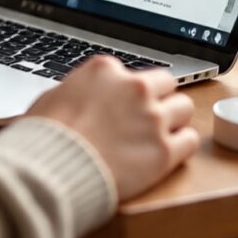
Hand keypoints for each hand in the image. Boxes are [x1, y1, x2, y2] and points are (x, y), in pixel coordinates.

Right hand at [26, 56, 198, 200]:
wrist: (52, 168)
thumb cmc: (46, 135)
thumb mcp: (54, 96)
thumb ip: (79, 90)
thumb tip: (81, 97)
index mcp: (105, 69)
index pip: (133, 73)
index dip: (129, 92)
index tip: (126, 105)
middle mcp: (134, 88)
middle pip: (167, 84)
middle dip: (159, 99)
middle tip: (148, 117)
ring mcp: (152, 118)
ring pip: (184, 108)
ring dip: (174, 120)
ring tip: (159, 136)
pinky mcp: (164, 151)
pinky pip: (190, 140)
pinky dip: (182, 146)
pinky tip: (169, 153)